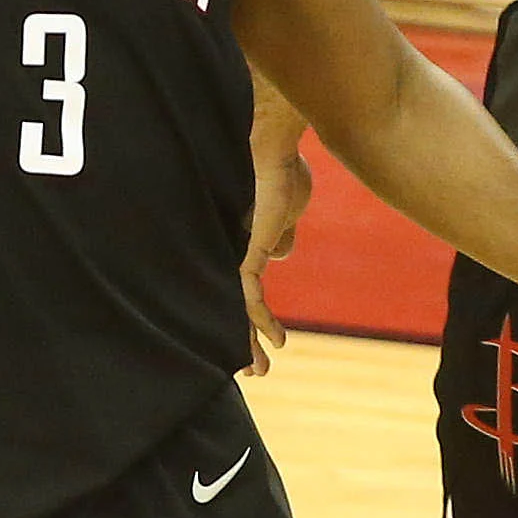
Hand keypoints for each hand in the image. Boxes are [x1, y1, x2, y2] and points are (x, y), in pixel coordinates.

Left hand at [240, 140, 310, 375]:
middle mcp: (229, 252)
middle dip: (242, 342)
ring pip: (235, 308)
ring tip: (260, 372)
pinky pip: (248, 296)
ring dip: (249, 342)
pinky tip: (277, 341)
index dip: (251, 319)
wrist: (271, 144)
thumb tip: (281, 254)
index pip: (241, 291)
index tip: (271, 342)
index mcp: (239, 245)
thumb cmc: (279, 167)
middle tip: (253, 372)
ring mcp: (232, 252)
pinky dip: (260, 321)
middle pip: (231, 305)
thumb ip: (282, 232)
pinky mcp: (243, 251)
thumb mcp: (288, 208)